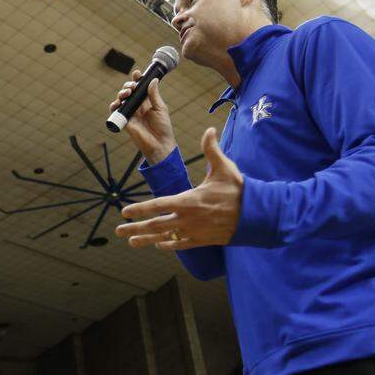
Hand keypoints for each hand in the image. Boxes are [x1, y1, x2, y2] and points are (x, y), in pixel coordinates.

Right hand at [109, 69, 175, 163]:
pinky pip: (115, 112)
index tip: (137, 74)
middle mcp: (137, 106)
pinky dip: (113, 106)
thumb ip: (154, 94)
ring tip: (127, 93)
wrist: (159, 143)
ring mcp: (130, 113)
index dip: (137, 80)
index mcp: (146, 102)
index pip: (139, 88)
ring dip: (121, 93)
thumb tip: (153, 80)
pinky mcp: (124, 121)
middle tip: (133, 87)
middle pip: (128, 91)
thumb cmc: (163, 127)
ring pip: (121, 99)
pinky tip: (117, 103)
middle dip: (128, 85)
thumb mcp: (160, 108)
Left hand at [116, 127, 242, 248]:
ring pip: (164, 237)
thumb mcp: (224, 168)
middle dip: (134, 228)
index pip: (157, 205)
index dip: (139, 209)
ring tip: (131, 242)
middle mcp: (187, 218)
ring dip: (146, 239)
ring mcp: (193, 231)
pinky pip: (181, 244)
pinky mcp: (202, 240)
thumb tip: (209, 130)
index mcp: (188, 200)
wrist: (256, 215)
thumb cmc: (238, 190)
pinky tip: (158, 244)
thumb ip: (211, 150)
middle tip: (118, 231)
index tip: (124, 212)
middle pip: (155, 225)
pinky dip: (168, 245)